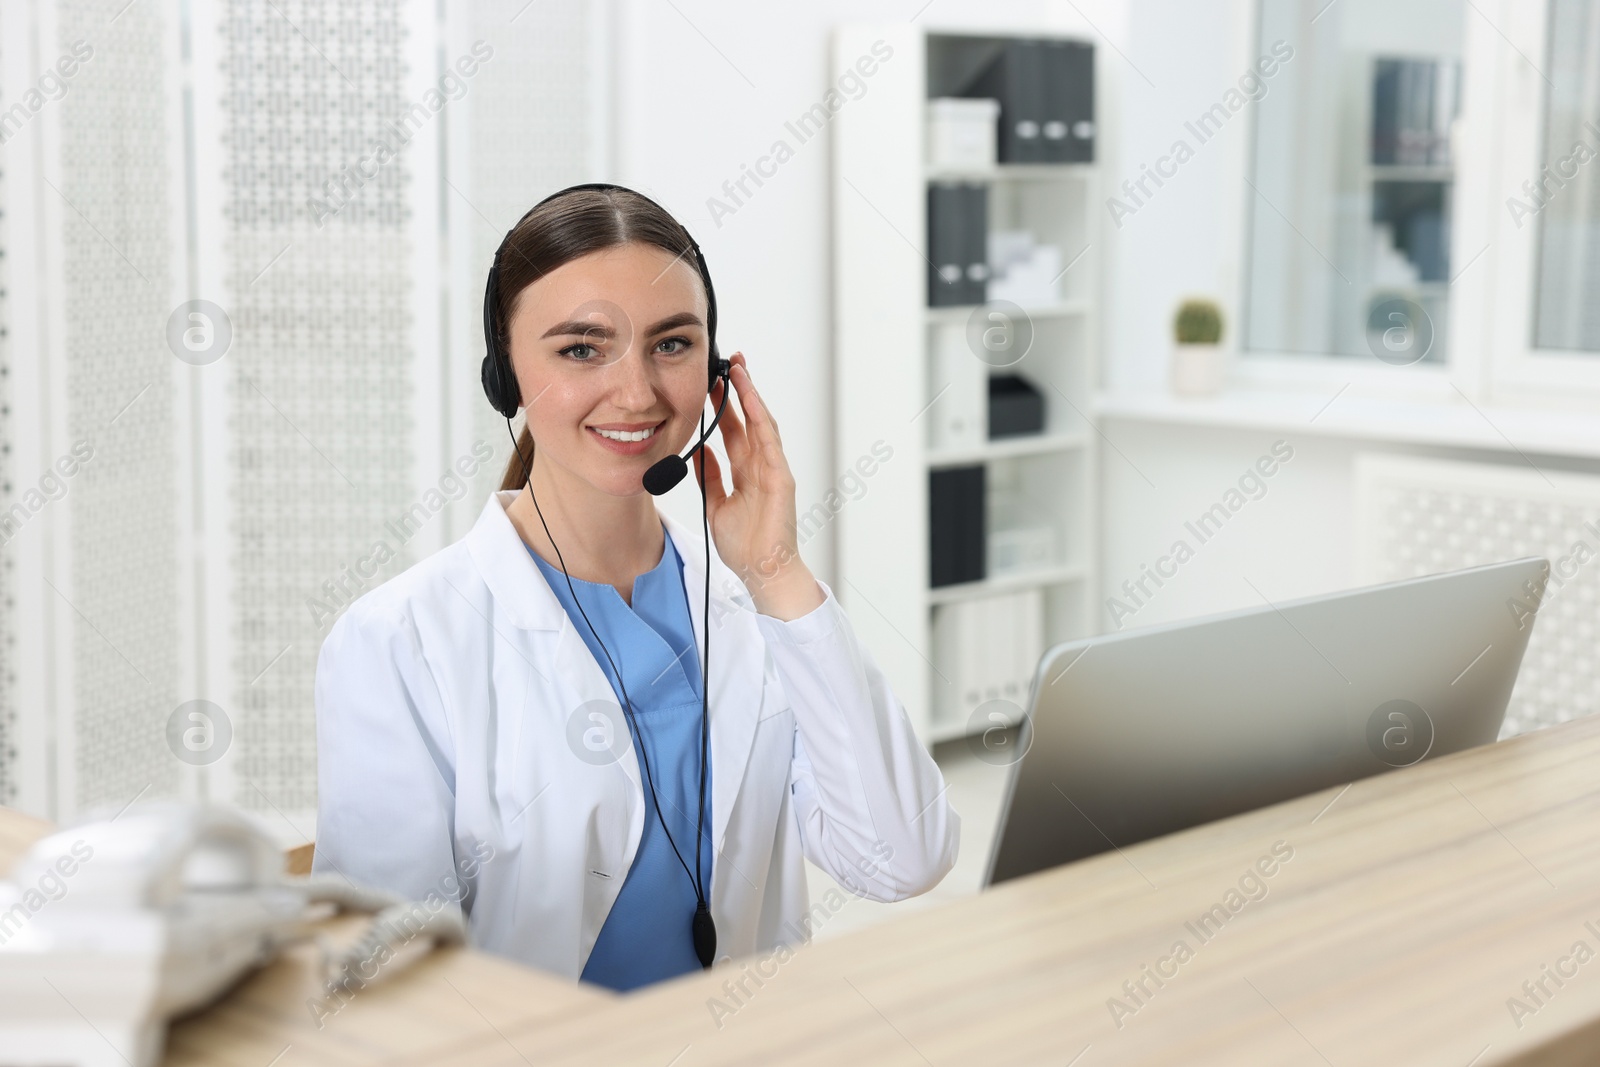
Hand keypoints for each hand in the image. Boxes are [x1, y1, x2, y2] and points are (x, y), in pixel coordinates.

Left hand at [695, 353, 824, 620]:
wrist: (762, 572)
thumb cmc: (744, 544)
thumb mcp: (715, 504)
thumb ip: (709, 476)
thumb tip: (698, 450)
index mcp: (747, 472)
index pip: (735, 429)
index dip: (723, 404)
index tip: (710, 381)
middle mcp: (761, 466)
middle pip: (748, 419)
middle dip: (737, 390)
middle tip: (725, 362)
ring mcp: (774, 471)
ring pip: (761, 424)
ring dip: (750, 397)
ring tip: (738, 371)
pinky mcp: (781, 480)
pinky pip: (771, 445)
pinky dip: (761, 423)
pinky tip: (752, 403)